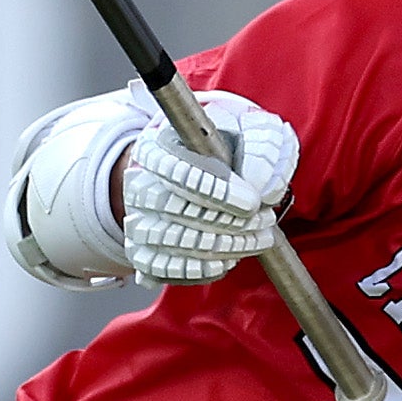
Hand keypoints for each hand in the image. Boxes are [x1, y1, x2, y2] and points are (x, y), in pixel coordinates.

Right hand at [120, 91, 297, 284]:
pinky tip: (227, 260)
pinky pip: (161, 269)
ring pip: (167, 241)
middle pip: (172, 208)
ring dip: (219, 247)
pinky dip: (197, 269)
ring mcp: (137, 219)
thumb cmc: (230, 143)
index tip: (252, 203)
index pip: (175, 171)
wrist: (208, 164)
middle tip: (264, 222)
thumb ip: (262, 149)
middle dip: (226, 221)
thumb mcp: (253, 131)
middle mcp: (139, 182)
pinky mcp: (142, 251)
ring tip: (255, 240)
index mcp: (157, 144)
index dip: (216, 191)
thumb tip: (260, 189)